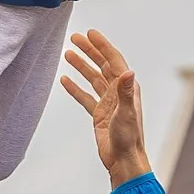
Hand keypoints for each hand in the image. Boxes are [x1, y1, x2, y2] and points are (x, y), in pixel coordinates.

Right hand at [60, 29, 149, 185]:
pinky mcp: (99, 114)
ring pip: (92, 78)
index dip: (102, 46)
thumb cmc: (129, 138)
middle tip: (75, 38)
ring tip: (67, 53)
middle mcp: (118, 92)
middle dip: (89, 50)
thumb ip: (126, 92)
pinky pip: (85, 96)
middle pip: (102, 65)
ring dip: (81, 66)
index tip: (90, 33)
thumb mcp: (126, 113)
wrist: (123, 160)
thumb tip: (129, 71)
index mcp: (127, 88)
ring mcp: (108, 103)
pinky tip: (65, 80)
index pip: (113, 61)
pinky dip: (75, 88)